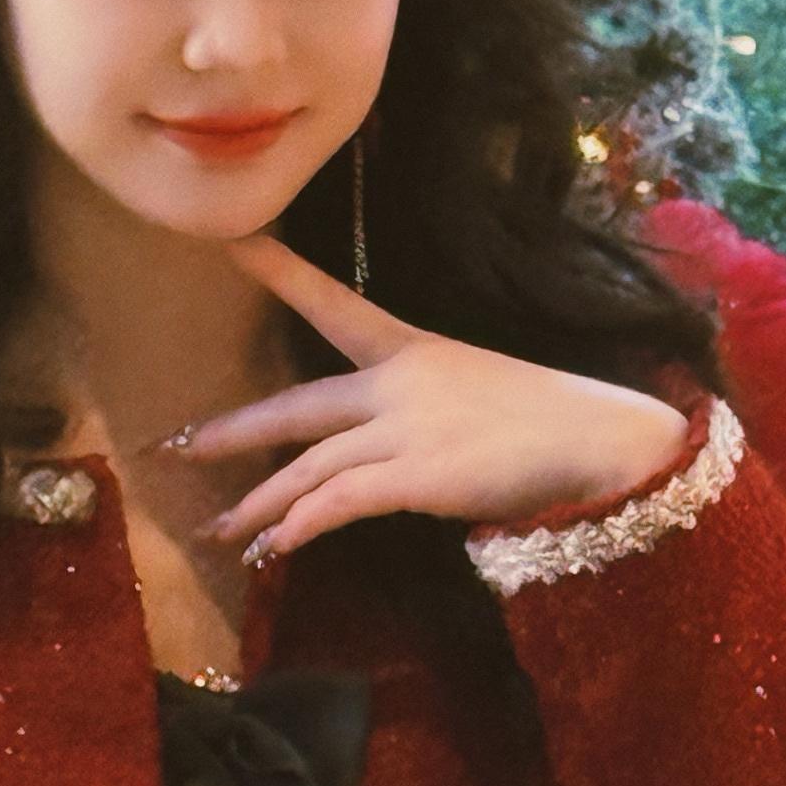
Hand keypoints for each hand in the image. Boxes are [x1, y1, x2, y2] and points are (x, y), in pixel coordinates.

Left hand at [186, 240, 692, 562]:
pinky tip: (275, 547)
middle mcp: (399, 383)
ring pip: (309, 465)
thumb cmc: (557, 423)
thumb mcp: (483, 397)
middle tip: (179, 446)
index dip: (279, 270)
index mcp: (414, 350)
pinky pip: (339, 500)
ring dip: (261, 504)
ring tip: (224, 532)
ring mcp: (406, 429)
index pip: (334, 303)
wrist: (606, 442)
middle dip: (235, 430)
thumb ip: (429, 416)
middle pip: (298, 405)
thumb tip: (395, 452)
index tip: (231, 238)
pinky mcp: (417, 474)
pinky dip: (301, 524)